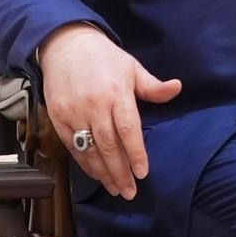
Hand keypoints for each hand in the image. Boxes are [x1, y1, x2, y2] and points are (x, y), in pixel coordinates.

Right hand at [37, 24, 179, 200]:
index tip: (143, 173)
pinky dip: (85, 163)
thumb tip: (177, 88)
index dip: (136, 153)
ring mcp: (73, 112)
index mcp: (116, 92)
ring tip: (116, 189)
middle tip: (130, 192)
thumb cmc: (104, 57)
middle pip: (109, 145)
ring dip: (103, 173)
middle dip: (120, 172)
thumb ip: (152, 86)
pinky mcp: (58, 118)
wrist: (65, 44)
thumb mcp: (132, 66)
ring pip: (90, 150)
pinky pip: (73, 146)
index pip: (128, 129)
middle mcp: (94, 105)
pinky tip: (96, 174)